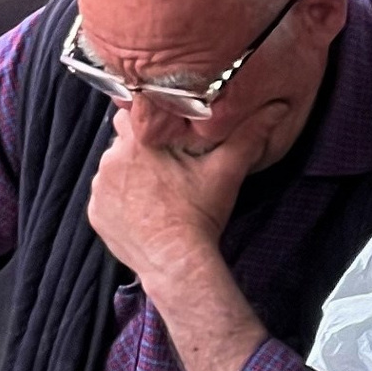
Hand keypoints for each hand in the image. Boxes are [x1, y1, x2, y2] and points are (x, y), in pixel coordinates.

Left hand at [86, 97, 274, 289]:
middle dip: (141, 147)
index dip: (149, 118)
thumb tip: (276, 108)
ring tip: (158, 190)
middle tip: (168, 163)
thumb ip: (248, 135)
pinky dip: (120, 200)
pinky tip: (144, 209)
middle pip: (123, 141)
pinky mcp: (95, 214)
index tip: (165, 129)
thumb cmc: (199, 215)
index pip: (132, 111)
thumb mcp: (226, 171)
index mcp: (137, 142)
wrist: (176, 262)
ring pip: (113, 168)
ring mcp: (99, 189)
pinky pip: (106, 196)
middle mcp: (110, 160)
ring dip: (129, 173)